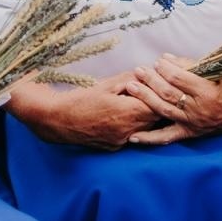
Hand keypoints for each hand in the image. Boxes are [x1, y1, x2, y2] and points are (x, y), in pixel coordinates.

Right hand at [15, 74, 160, 149]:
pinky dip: (135, 125)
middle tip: (159, 93)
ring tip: (144, 103)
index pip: (158, 105)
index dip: (162, 95)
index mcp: (127, 112)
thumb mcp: (107, 84)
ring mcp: (122, 141)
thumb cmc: (80, 99)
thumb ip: (131, 79)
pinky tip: (128, 115)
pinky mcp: (115, 147)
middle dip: (158, 105)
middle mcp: (128, 130)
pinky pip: (133, 135)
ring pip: (146, 128)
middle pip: (156, 119)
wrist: (57, 120)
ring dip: (147, 116)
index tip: (164, 86)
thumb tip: (148, 74)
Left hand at [123, 55, 221, 144]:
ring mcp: (193, 123)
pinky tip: (133, 136)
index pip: (180, 78)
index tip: (156, 61)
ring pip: (164, 110)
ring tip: (131, 86)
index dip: (165, 69)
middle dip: (150, 80)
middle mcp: (199, 109)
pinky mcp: (190, 133)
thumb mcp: (218, 72)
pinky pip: (167, 137)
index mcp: (208, 92)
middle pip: (168, 93)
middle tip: (138, 70)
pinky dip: (149, 138)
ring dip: (145, 98)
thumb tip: (165, 58)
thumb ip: (191, 65)